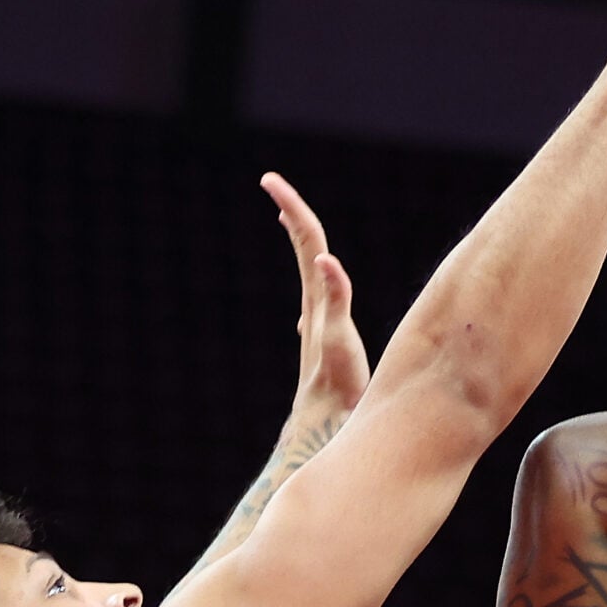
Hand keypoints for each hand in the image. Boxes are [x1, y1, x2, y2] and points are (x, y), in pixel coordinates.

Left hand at [260, 172, 370, 416]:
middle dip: (292, 212)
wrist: (327, 427)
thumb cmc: (336, 387)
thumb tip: (323, 258)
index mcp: (319, 298)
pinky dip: (320, 280)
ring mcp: (319, 320)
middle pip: (305, 247)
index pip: (308, 240)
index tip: (269, 179)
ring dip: (301, 241)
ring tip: (289, 220)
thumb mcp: (337, 337)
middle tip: (271, 182)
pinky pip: (323, 298)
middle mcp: (315, 304)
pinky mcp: (327, 338)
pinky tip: (314, 286)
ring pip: (309, 270)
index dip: (293, 207)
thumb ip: (335, 297)